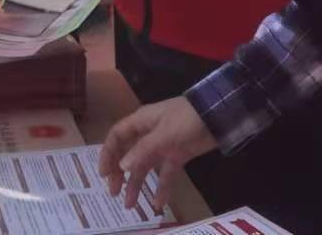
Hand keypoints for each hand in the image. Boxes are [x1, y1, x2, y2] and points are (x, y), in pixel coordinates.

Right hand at [99, 97, 215, 211]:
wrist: (218, 116)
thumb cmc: (187, 118)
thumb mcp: (164, 133)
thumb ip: (143, 150)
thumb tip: (122, 166)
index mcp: (141, 122)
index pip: (117, 137)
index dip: (108, 154)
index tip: (103, 175)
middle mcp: (149, 134)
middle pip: (128, 154)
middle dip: (119, 173)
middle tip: (114, 193)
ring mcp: (164, 146)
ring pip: (145, 167)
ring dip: (137, 184)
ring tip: (130, 205)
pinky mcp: (178, 155)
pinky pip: (165, 174)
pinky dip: (162, 188)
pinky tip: (158, 203)